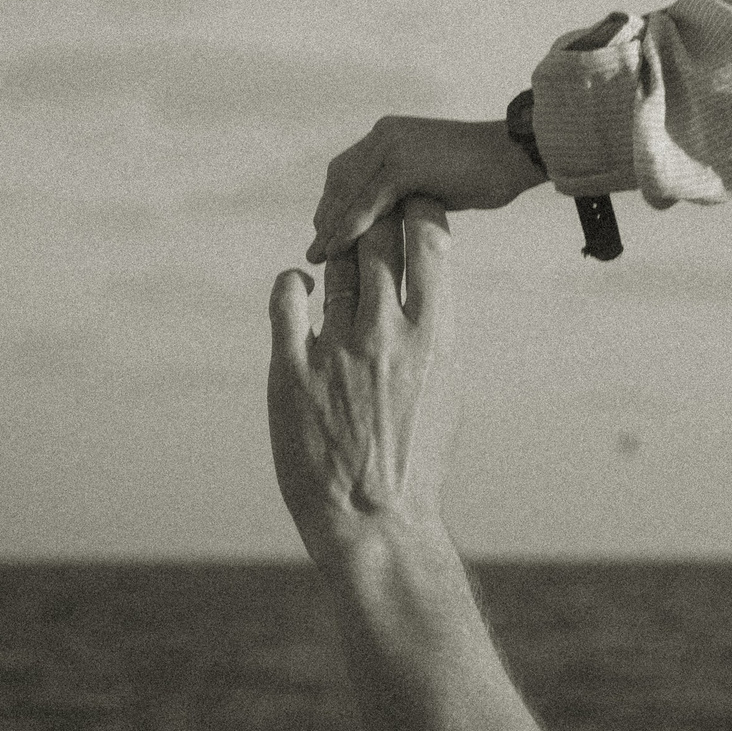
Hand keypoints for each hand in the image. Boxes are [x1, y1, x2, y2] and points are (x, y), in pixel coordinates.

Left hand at [269, 200, 459, 557]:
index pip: (428, 239)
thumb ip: (434, 327)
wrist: (374, 520)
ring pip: (338, 265)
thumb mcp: (446, 383)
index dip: (417, 211)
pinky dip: (295, 283)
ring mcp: (336, 349)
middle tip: (373, 220)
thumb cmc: (417, 456)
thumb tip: (428, 276)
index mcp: (435, 334)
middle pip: (379, 238)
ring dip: (340, 255)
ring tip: (342, 260)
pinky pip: (286, 298)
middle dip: (377, 220)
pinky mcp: (290, 370)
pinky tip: (301, 287)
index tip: (411, 210)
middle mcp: (387, 332)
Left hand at [307, 116, 540, 263]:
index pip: (347, 170)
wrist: (518, 154)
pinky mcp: (405, 164)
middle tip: (316, 250)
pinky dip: (351, 225)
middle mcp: (385, 134)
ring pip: (349, 190)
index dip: (334, 203)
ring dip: (331, 225)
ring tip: (320, 255)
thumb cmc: (488, 171)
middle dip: (326, 215)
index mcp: (391, 134)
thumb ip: (409, 192)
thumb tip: (392, 219)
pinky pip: (369, 201)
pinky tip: (339, 248)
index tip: (326, 232)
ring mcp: (393, 146)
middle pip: (340, 178)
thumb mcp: (436, 180)